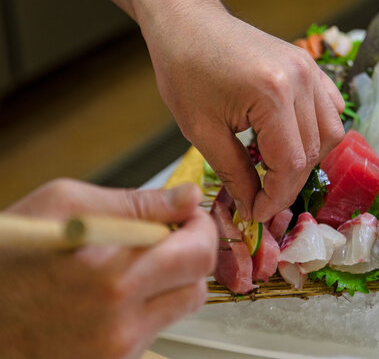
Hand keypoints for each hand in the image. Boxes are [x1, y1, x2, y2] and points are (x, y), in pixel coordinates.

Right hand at [1, 179, 216, 358]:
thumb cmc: (9, 257)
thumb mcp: (64, 205)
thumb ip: (135, 203)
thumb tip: (187, 197)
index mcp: (112, 274)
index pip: (197, 252)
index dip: (199, 228)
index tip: (187, 218)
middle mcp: (120, 321)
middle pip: (198, 284)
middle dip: (194, 253)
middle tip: (173, 237)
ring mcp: (117, 350)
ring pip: (183, 307)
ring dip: (174, 280)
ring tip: (139, 265)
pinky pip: (155, 328)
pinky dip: (149, 306)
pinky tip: (118, 293)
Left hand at [145, 10, 344, 221]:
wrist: (188, 23)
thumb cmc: (185, 72)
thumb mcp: (201, 131)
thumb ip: (234, 173)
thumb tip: (254, 207)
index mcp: (272, 95)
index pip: (291, 164)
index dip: (276, 197)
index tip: (257, 214)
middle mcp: (301, 80)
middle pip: (313, 152)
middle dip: (288, 184)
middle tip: (261, 198)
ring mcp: (310, 70)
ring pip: (330, 133)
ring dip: (307, 160)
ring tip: (275, 170)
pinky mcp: (310, 66)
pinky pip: (331, 109)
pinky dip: (318, 133)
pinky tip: (292, 140)